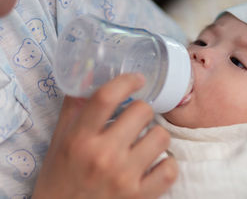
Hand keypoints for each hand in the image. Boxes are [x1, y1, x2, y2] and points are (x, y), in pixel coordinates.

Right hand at [32, 74, 177, 198]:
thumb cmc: (61, 176)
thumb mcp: (60, 140)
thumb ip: (75, 108)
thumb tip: (89, 75)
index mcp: (80, 139)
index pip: (106, 97)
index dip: (127, 81)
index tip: (138, 79)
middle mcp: (103, 156)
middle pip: (142, 111)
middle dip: (142, 111)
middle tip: (136, 120)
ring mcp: (123, 177)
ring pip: (161, 136)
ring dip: (155, 137)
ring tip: (144, 143)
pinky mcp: (139, 196)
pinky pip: (170, 168)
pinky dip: (166, 164)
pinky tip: (155, 163)